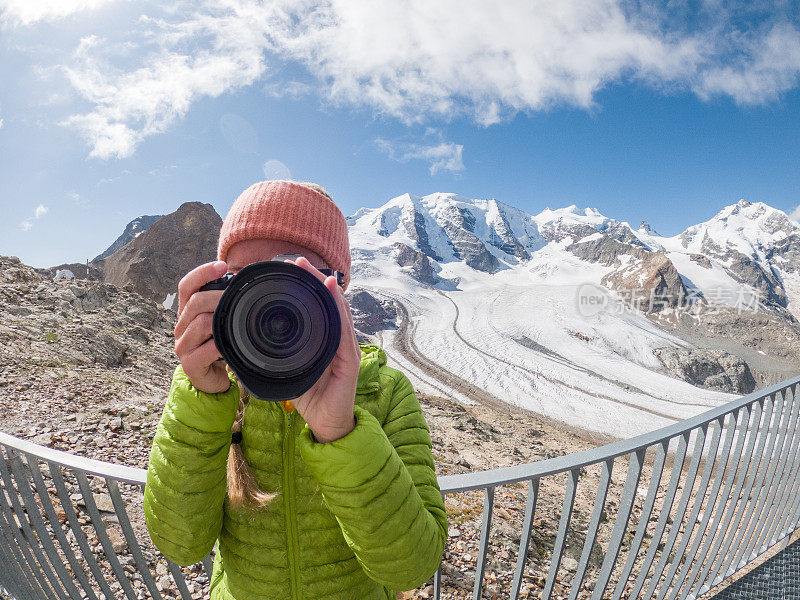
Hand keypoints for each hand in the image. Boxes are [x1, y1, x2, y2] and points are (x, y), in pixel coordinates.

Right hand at [174, 260, 229, 393]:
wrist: (212, 378)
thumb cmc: (219, 345)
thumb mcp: (222, 320)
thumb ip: (228, 301)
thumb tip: (249, 276)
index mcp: (188, 311)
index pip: (187, 285)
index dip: (202, 272)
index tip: (222, 265)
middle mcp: (181, 326)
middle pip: (195, 302)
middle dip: (218, 297)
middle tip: (237, 298)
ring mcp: (183, 345)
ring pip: (200, 324)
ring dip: (220, 321)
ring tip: (235, 323)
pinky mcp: (190, 364)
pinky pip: (206, 350)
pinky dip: (220, 345)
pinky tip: (229, 345)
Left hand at [285, 256, 360, 442]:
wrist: (327, 425)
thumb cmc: (310, 398)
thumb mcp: (288, 371)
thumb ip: (276, 356)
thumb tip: (247, 345)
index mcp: (324, 341)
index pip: (319, 307)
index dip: (308, 286)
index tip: (293, 268)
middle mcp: (338, 340)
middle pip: (331, 302)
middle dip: (317, 279)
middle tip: (300, 261)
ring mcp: (347, 349)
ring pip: (340, 312)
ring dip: (329, 290)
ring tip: (316, 272)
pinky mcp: (350, 362)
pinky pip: (344, 332)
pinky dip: (339, 312)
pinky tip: (333, 297)